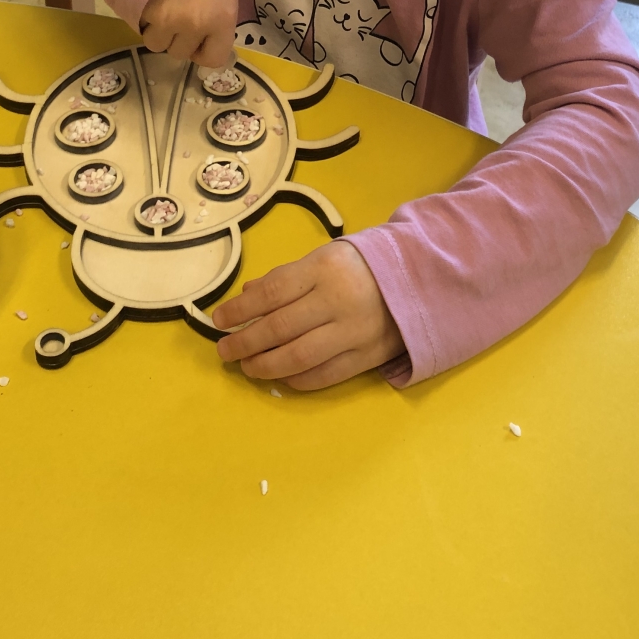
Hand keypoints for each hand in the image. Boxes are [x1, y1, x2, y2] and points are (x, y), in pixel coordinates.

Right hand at [139, 0, 237, 67]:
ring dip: (159, 32)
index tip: (200, 40)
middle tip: (179, 15)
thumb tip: (207, 46)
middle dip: (179, 39)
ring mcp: (167, 20)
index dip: (204, 51)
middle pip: (181, 54)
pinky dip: (145, 21)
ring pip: (158, 45)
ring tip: (163, 8)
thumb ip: (218, 24)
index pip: (214, 59)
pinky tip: (151, 1)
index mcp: (222, 18)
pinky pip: (142, 30)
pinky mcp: (142, 12)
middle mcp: (196, 24)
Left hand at [213, 241, 404, 389]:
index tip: (218, 319)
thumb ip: (285, 278)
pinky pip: (325, 375)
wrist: (419, 280)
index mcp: (323, 269)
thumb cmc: (361, 266)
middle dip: (245, 342)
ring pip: (298, 357)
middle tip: (225, 351)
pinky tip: (281, 377)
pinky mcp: (367, 357)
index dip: (239, 310)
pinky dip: (298, 380)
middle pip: (279, 328)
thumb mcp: (323, 258)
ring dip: (265, 366)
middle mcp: (336, 301)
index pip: (270, 294)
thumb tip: (246, 298)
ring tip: (247, 366)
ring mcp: (353, 332)